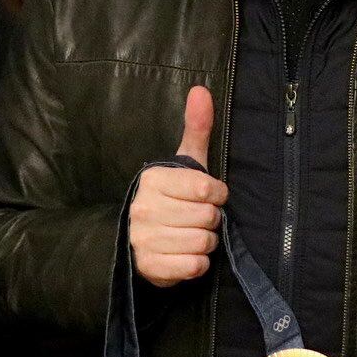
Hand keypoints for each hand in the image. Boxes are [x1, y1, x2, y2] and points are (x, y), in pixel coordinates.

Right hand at [129, 86, 226, 287]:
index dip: (216, 194)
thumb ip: (196, 128)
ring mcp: (144, 239)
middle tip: (196, 218)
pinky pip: (194, 266)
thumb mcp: (184, 163)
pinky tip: (186, 255)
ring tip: (191, 235)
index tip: (208, 196)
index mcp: (153, 179)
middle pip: (208, 217)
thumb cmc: (171, 198)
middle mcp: (144, 207)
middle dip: (211, 220)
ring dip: (206, 242)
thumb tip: (201, 90)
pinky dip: (198, 263)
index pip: (206, 188)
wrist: (139, 242)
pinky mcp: (150, 267)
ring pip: (203, 242)